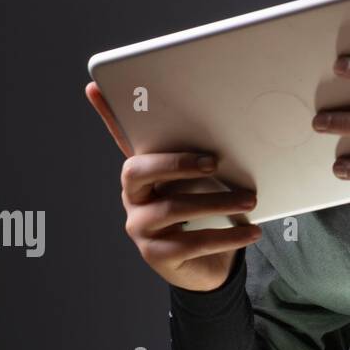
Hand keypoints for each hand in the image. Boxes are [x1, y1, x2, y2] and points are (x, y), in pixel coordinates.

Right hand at [84, 81, 262, 290]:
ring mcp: (140, 226)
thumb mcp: (208, 180)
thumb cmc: (207, 209)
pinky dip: (226, 235)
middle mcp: (133, 196)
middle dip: (177, 162)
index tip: (97, 85)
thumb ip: (210, 155)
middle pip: (139, 171)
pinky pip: (191, 242)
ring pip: (173, 208)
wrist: (209, 264)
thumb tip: (235, 123)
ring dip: (217, 201)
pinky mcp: (156, 254)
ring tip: (251, 199)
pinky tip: (252, 231)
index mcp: (143, 170)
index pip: (122, 137)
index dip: (107, 113)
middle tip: (215, 160)